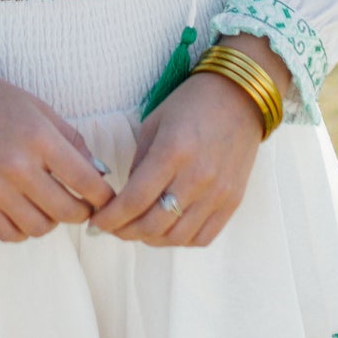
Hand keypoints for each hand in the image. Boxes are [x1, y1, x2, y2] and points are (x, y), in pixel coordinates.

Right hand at [0, 41, 114, 241]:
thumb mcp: (39, 108)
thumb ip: (71, 141)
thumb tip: (98, 174)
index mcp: (38, 138)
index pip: (86, 182)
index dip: (104, 196)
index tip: (107, 198)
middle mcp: (17, 167)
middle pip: (67, 211)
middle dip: (83, 212)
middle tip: (82, 204)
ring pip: (40, 228)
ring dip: (52, 220)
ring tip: (49, 204)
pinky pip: (9, 234)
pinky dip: (23, 229)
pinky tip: (24, 210)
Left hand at [87, 72, 263, 246]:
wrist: (240, 98)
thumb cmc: (192, 104)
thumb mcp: (154, 123)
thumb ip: (139, 162)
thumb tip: (126, 198)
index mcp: (172, 152)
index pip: (134, 200)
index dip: (110, 218)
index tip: (97, 221)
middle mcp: (197, 177)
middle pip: (153, 225)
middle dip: (125, 232)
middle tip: (113, 228)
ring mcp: (218, 193)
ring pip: (176, 237)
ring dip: (150, 239)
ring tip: (138, 230)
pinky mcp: (233, 201)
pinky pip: (203, 237)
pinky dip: (180, 240)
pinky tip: (168, 229)